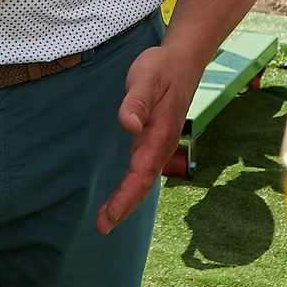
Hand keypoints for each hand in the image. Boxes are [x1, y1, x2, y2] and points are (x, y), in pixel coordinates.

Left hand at [103, 41, 205, 231]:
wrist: (184, 59)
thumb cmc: (161, 68)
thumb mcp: (145, 79)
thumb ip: (135, 102)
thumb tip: (128, 126)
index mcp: (159, 135)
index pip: (140, 174)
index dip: (125, 197)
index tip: (110, 216)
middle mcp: (162, 145)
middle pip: (143, 184)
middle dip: (124, 208)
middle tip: (102, 227)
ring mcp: (160, 144)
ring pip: (145, 180)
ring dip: (128, 201)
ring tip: (107, 219)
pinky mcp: (156, 140)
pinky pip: (145, 170)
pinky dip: (133, 187)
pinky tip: (123, 194)